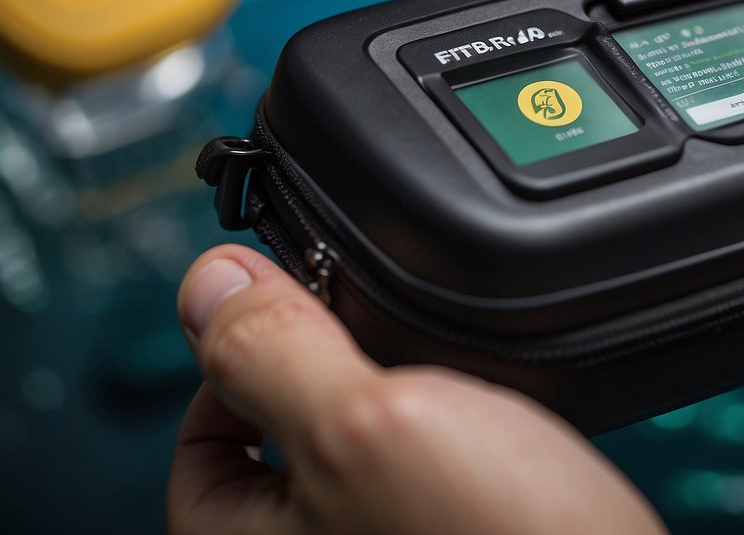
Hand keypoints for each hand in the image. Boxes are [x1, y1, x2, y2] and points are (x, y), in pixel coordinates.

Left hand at [167, 245, 665, 534]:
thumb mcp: (361, 427)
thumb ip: (273, 354)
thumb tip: (208, 284)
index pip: (200, 445)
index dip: (242, 361)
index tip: (304, 315)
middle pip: (284, 444)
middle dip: (330, 371)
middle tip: (386, 335)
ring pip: (366, 452)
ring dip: (400, 395)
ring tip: (446, 367)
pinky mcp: (461, 532)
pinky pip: (431, 472)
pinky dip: (453, 429)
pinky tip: (493, 413)